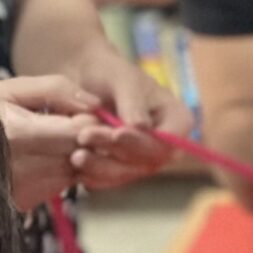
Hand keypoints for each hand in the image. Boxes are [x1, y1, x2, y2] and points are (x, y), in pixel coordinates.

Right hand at [0, 75, 109, 212]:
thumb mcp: (12, 89)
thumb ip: (57, 90)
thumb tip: (97, 106)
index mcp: (18, 134)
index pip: (78, 132)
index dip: (87, 121)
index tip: (76, 112)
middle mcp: (20, 168)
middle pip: (80, 154)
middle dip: (83, 140)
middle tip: (62, 125)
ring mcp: (21, 190)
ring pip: (75, 172)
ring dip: (72, 157)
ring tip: (45, 141)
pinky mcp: (22, 203)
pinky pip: (60, 186)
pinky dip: (59, 172)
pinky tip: (38, 159)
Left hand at [61, 39, 190, 191]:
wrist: (87, 83)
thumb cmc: (110, 73)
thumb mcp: (123, 80)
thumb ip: (133, 102)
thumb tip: (141, 126)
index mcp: (177, 121)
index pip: (167, 141)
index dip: (143, 142)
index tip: (116, 133)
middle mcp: (165, 146)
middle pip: (146, 160)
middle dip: (115, 150)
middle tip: (85, 136)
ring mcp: (144, 161)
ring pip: (126, 173)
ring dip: (100, 166)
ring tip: (75, 154)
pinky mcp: (122, 170)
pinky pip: (110, 179)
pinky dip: (92, 175)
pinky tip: (75, 168)